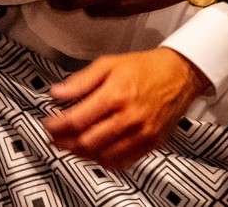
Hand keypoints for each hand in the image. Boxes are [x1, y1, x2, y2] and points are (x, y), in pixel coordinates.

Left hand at [44, 47, 209, 168]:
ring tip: (68, 146)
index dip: (57, 126)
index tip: (47, 124)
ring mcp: (141, 134)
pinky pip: (123, 161)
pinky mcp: (151, 144)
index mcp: (115, 95)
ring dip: (81, 154)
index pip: (77, 119)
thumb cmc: (143, 67)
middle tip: (53, 138)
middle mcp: (129, 118)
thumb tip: (56, 93)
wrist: (180, 74)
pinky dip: (103, 161)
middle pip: (87, 141)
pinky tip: (93, 153)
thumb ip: (80, 81)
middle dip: (65, 142)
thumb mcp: (107, 64)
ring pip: (103, 155)